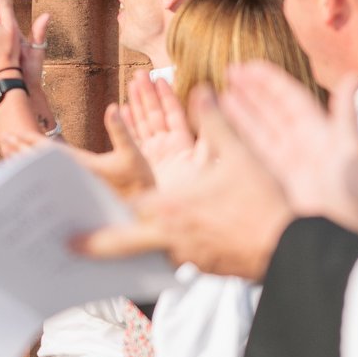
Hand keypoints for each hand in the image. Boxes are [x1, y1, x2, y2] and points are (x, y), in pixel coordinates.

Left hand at [77, 90, 293, 278]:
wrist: (289, 246)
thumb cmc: (263, 200)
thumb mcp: (240, 154)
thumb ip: (215, 122)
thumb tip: (202, 89)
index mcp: (170, 206)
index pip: (133, 204)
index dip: (110, 201)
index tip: (82, 202)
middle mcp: (170, 235)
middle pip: (122, 242)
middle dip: (95, 244)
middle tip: (68, 246)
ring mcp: (186, 256)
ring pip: (149, 253)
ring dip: (131, 250)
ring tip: (105, 253)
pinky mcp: (202, 268)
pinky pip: (176, 260)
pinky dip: (166, 254)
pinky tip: (163, 251)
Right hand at [219, 62, 357, 235]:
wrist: (337, 242)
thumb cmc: (350, 201)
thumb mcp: (351, 153)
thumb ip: (347, 113)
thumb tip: (355, 74)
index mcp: (319, 135)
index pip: (290, 100)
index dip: (270, 82)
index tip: (249, 67)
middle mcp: (299, 147)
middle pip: (270, 112)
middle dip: (251, 92)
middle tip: (229, 73)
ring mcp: (282, 166)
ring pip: (256, 131)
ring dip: (238, 111)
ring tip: (219, 94)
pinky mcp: (268, 184)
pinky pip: (248, 155)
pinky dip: (233, 139)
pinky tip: (219, 126)